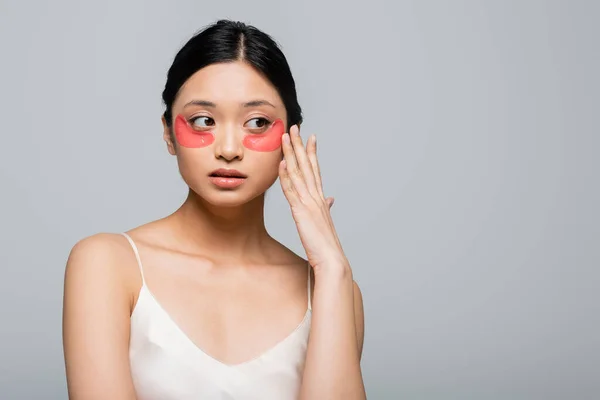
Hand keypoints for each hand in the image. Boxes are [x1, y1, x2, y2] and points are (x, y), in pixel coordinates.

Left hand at [278, 125, 348, 273]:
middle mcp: (316, 197)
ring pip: (298, 173)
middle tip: (295, 127)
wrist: (332, 260)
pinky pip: (291, 190)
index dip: (312, 153)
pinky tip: (282, 162)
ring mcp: (309, 203)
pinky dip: (286, 175)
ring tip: (286, 137)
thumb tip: (331, 199)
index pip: (315, 170)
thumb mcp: (326, 223)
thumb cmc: (327, 246)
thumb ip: (326, 208)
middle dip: (301, 145)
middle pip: (307, 166)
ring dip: (292, 153)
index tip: (310, 137)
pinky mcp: (301, 212)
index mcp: (321, 200)